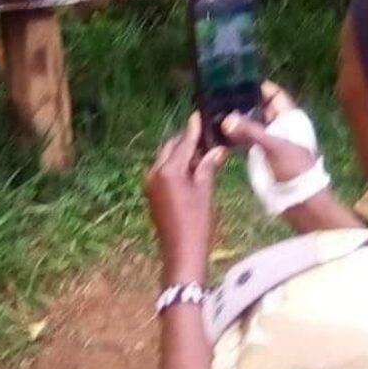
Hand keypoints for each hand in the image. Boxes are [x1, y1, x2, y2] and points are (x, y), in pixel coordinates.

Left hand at [146, 114, 226, 281]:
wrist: (182, 251)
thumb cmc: (197, 222)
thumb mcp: (205, 191)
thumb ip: (207, 166)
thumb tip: (217, 150)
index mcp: (168, 171)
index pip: (183, 144)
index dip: (192, 130)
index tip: (197, 116)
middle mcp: (154, 174)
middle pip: (170, 149)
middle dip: (185, 142)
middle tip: (203, 137)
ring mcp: (150, 185)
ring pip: (165, 161)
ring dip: (180, 155)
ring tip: (201, 154)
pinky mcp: (151, 194)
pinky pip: (162, 173)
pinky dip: (175, 168)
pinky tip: (191, 171)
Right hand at [224, 82, 360, 233]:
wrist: (298, 199)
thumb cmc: (295, 168)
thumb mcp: (274, 146)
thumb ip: (251, 132)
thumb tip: (227, 120)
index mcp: (289, 118)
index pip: (274, 95)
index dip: (259, 87)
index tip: (237, 82)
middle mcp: (277, 126)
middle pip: (257, 108)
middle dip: (241, 103)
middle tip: (218, 96)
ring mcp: (266, 140)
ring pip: (248, 124)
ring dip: (234, 120)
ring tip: (212, 110)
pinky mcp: (257, 154)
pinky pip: (242, 140)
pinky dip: (231, 136)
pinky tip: (216, 131)